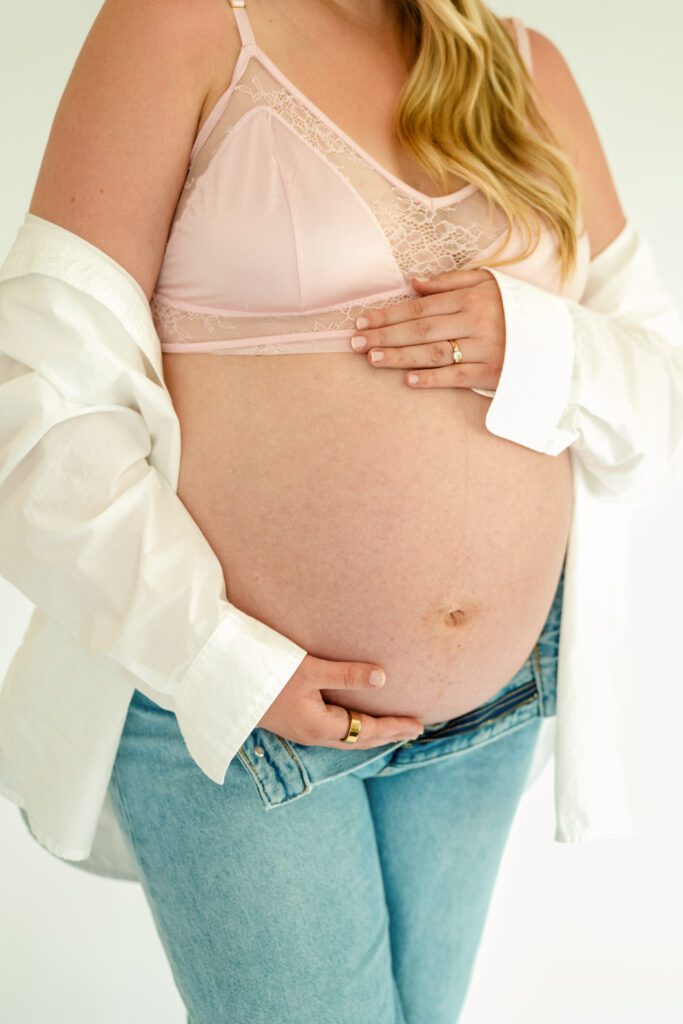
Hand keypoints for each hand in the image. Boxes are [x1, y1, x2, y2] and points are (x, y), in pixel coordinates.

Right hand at [257, 654, 424, 748]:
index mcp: (319, 726)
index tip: (418, 725)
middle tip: (412, 729)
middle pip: (358, 740)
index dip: (394, 727)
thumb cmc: (264, 671)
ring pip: (343, 738)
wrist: (221, 680)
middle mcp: (310, 734)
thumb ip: (346, 674)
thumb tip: (384, 677)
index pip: (367, 730)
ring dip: (368, 733)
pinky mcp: (290, 721)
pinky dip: (349, 728)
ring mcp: (298, 730)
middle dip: (386, 734)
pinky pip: (330, 731)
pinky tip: (350, 720)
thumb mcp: (308, 669)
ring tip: (388, 727)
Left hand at [349, 268, 505, 390]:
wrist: (559, 337)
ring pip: (433, 353)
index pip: (420, 306)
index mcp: (472, 297)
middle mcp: (476, 321)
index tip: (362, 320)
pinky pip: (456, 377)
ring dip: (399, 356)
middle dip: (384, 335)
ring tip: (371, 358)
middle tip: (354, 341)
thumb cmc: (517, 307)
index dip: (389, 314)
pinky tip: (407, 380)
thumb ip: (451, 281)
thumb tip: (414, 282)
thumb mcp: (490, 283)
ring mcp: (484, 349)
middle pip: (420, 329)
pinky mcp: (492, 373)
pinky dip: (432, 379)